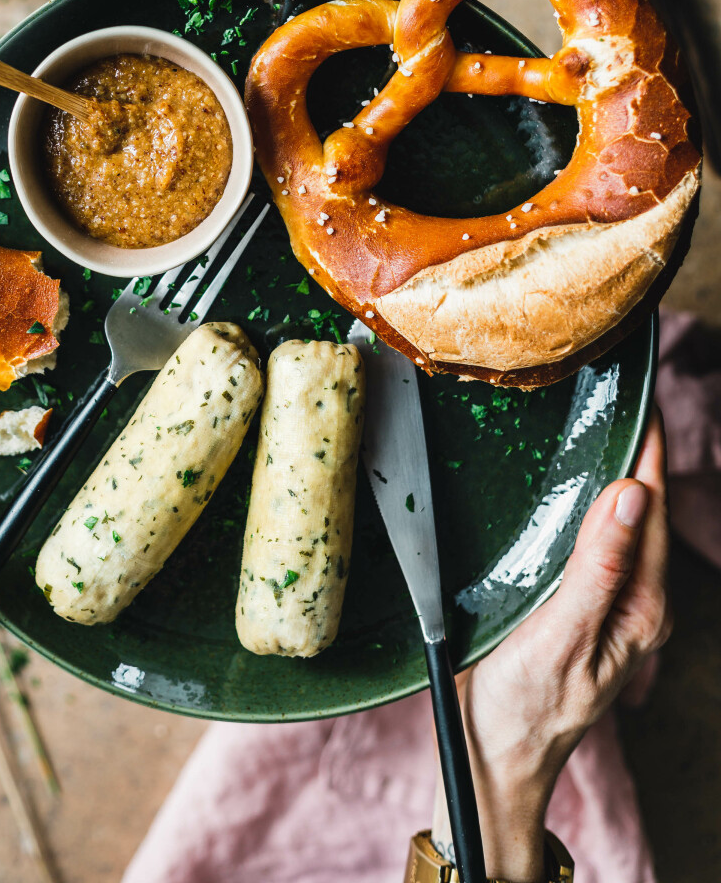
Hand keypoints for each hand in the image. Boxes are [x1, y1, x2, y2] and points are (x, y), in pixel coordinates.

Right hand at [433, 411, 669, 880]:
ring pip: (619, 516)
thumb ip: (599, 567)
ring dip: (611, 464)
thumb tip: (633, 494)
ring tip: (595, 411)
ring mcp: (608, 599)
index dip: (650, 443)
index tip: (641, 389)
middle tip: (613, 383)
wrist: (490, 759)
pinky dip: (586, 494)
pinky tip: (566, 473)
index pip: (653, 504)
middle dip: (634, 443)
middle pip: (643, 504)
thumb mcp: (561, 636)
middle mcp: (635, 598)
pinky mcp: (579, 600)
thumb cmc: (522, 708)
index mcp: (641, 605)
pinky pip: (593, 534)